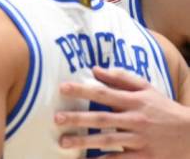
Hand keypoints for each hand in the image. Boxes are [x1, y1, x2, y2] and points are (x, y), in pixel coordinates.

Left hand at [55, 66, 189, 157]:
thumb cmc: (163, 108)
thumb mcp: (147, 89)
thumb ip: (121, 78)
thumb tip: (95, 69)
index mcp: (134, 101)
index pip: (103, 93)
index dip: (82, 90)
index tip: (62, 88)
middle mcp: (135, 119)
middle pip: (102, 118)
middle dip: (78, 118)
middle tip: (56, 118)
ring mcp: (140, 139)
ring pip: (108, 141)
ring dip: (84, 142)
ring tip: (63, 142)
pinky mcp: (145, 157)